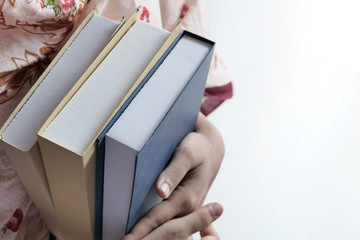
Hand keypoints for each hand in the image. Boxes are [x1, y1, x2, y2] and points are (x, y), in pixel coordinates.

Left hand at [123, 113, 224, 238]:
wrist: (212, 149)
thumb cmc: (198, 149)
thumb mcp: (187, 154)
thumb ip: (173, 172)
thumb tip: (160, 190)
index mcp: (187, 198)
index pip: (157, 217)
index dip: (141, 229)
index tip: (126, 239)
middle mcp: (188, 208)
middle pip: (162, 229)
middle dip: (144, 237)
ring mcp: (187, 210)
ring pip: (167, 229)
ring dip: (151, 236)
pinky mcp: (185, 207)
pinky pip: (170, 222)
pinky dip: (158, 230)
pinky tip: (147, 233)